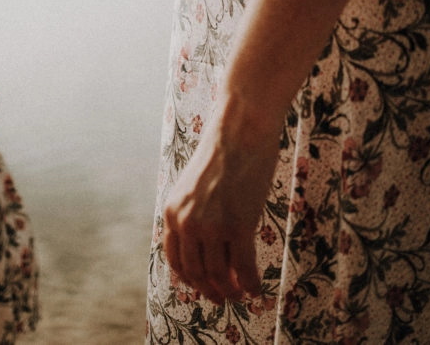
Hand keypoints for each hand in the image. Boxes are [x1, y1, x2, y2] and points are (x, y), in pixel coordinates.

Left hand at [161, 95, 281, 303]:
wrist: (240, 130)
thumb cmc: (223, 152)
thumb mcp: (195, 185)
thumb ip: (196, 212)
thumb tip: (210, 244)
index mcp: (173, 211)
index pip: (175, 259)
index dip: (189, 279)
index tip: (202, 286)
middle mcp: (187, 222)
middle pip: (196, 272)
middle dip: (210, 290)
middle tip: (224, 298)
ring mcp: (212, 226)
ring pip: (219, 274)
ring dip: (231, 291)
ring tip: (241, 295)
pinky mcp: (238, 226)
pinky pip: (243, 268)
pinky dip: (250, 284)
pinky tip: (256, 289)